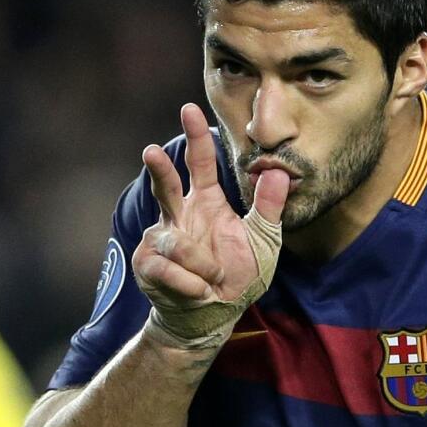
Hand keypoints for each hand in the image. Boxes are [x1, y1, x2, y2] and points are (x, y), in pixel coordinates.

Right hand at [132, 104, 288, 347]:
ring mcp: (160, 238)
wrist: (210, 317)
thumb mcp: (263, 242)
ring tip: (215, 280)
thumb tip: (278, 172)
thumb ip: (268, 208)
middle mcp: (179, 215)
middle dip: (159, 168)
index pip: (200, 164)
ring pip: (174, 241)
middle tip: (151, 152)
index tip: (190, 109)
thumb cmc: (236, 277)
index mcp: (206, 203)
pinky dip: (190, 283)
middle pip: (166, 184)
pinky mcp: (147, 263)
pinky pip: (169, 269)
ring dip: (200, 264)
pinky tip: (199, 291)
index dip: (196, 137)